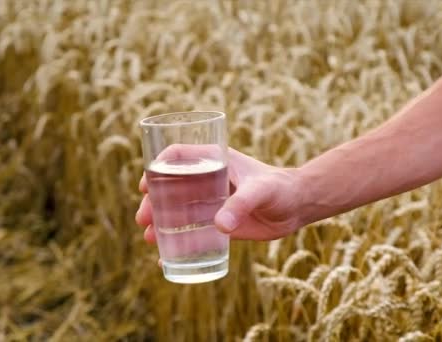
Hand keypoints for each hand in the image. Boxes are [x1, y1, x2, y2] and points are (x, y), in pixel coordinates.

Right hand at [136, 147, 305, 241]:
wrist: (298, 206)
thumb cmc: (280, 188)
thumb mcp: (261, 191)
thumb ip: (241, 204)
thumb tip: (219, 226)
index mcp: (214, 160)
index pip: (178, 156)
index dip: (158, 167)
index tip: (145, 184)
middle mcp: (207, 179)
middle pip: (170, 186)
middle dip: (153, 202)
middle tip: (143, 219)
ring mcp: (210, 202)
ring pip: (176, 211)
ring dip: (160, 223)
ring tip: (149, 238)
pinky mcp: (217, 223)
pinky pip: (191, 232)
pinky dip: (178, 243)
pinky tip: (165, 257)